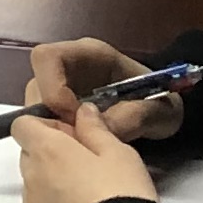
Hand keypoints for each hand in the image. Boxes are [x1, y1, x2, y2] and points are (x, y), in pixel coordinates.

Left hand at [14, 103, 161, 202]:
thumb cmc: (122, 194)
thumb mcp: (119, 153)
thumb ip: (95, 128)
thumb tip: (82, 111)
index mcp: (47, 150)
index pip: (23, 124)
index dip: (45, 126)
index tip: (70, 135)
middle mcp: (31, 176)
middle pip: (30, 155)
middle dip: (50, 155)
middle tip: (84, 166)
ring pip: (34, 185)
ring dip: (51, 185)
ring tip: (86, 197)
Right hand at [26, 36, 185, 144]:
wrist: (165, 111)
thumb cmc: (162, 102)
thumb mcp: (158, 111)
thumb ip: (132, 118)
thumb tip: (98, 133)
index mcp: (91, 55)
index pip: (47, 57)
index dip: (51, 87)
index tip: (73, 118)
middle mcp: (70, 66)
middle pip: (36, 83)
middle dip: (49, 114)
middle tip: (76, 138)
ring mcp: (64, 87)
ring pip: (36, 104)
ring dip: (51, 127)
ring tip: (79, 144)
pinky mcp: (63, 108)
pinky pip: (45, 120)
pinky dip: (55, 136)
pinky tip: (78, 148)